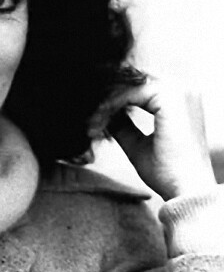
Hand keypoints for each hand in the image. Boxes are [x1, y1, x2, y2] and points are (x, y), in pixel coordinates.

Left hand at [88, 76, 216, 199]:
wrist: (185, 191)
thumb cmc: (166, 173)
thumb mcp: (137, 144)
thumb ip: (123, 125)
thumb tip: (102, 112)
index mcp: (179, 99)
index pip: (137, 86)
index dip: (111, 99)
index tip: (90, 119)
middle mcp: (182, 89)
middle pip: (131, 80)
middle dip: (105, 98)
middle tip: (86, 118)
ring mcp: (179, 90)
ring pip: (129, 84)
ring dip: (105, 102)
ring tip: (91, 124)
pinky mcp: (171, 97)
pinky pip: (130, 92)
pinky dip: (111, 104)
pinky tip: (98, 121)